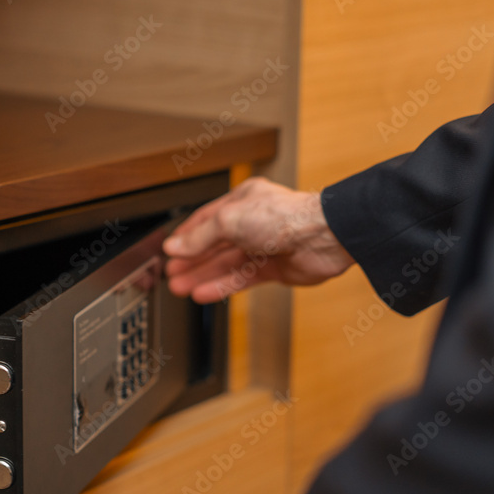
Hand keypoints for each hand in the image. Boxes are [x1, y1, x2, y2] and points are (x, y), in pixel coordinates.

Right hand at [164, 177, 354, 302]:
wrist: (322, 237)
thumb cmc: (286, 217)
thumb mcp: (230, 220)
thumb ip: (200, 237)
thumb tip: (176, 247)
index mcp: (243, 201)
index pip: (206, 220)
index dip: (187, 236)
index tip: (170, 251)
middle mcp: (253, 222)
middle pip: (215, 244)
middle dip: (192, 260)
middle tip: (172, 274)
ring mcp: (264, 246)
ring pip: (226, 264)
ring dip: (202, 276)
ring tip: (181, 288)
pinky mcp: (274, 268)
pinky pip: (242, 279)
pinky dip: (222, 286)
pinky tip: (204, 293)